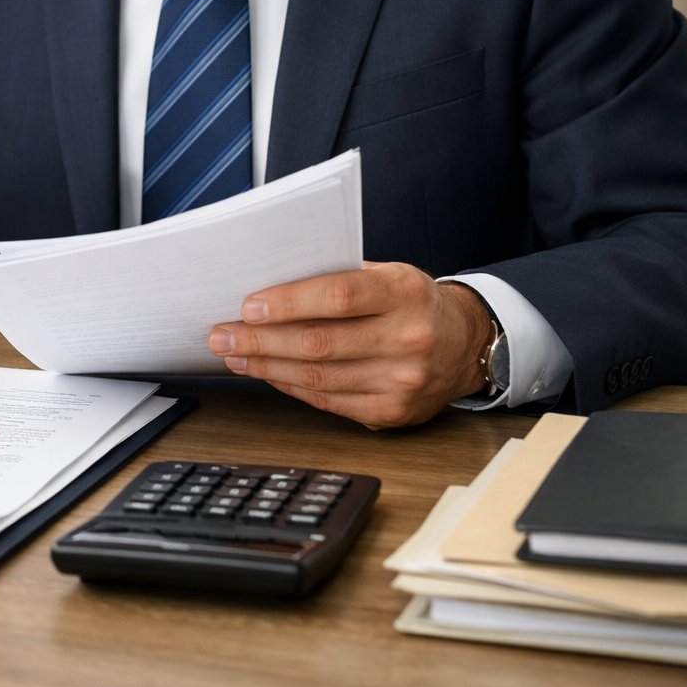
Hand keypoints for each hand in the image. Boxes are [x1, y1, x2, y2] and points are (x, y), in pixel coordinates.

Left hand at [207, 262, 493, 428]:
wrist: (465, 343)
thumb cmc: (411, 301)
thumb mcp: (387, 274)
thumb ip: (337, 277)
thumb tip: (268, 286)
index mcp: (404, 292)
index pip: (338, 296)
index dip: (289, 303)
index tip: (248, 306)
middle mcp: (407, 338)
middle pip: (319, 343)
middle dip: (260, 341)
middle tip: (221, 336)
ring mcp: (402, 380)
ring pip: (317, 377)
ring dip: (266, 367)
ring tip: (234, 356)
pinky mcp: (392, 412)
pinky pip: (328, 401)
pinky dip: (290, 387)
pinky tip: (267, 374)